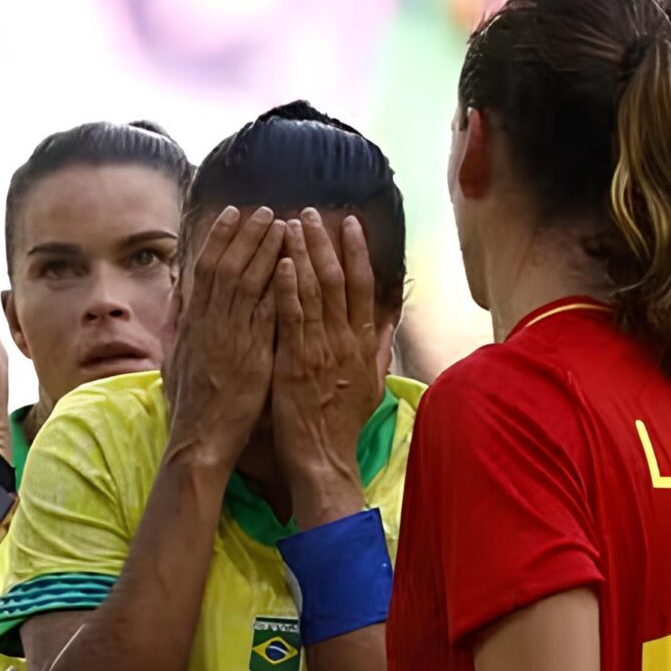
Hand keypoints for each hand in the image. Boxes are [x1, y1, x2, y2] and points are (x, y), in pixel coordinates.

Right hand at [163, 206, 284, 468]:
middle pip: (227, 265)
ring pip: (248, 281)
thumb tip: (179, 299)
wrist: (200, 439)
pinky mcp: (252, 354)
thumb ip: (180, 326)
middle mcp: (210, 323)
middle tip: (265, 209)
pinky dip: (278, 286)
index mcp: (193, 322)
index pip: (205, 267)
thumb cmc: (191, 405)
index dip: (221, 237)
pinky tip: (292, 265)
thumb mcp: (176, 359)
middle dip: (246, 234)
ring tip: (282, 224)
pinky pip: (266, 312)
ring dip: (265, 250)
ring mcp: (231, 337)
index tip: (234, 213)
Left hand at [269, 210, 387, 527]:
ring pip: (313, 292)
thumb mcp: (372, 381)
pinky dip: (287, 288)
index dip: (356, 251)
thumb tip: (390, 315)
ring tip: (290, 224)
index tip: (349, 222)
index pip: (362, 285)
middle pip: (337, 280)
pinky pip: (292, 318)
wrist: (324, 459)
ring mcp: (321, 350)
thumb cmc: (342, 422)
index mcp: (362, 342)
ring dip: (301, 255)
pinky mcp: (296, 362)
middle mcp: (345, 340)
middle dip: (324, 242)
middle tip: (311, 212)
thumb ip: (380, 345)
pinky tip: (279, 263)